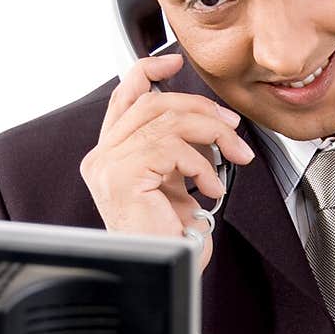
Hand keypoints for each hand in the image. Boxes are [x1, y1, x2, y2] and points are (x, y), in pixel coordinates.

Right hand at [80, 51, 254, 271]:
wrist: (166, 272)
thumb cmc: (169, 240)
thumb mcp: (175, 183)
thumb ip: (176, 150)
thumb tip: (207, 122)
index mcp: (109, 156)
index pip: (124, 98)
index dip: (148, 72)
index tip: (175, 62)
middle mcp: (102, 158)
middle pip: (153, 103)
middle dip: (201, 109)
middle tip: (231, 127)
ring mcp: (107, 166)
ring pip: (168, 121)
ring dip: (212, 135)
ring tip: (232, 157)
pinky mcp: (121, 176)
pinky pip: (172, 149)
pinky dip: (202, 164)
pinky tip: (210, 186)